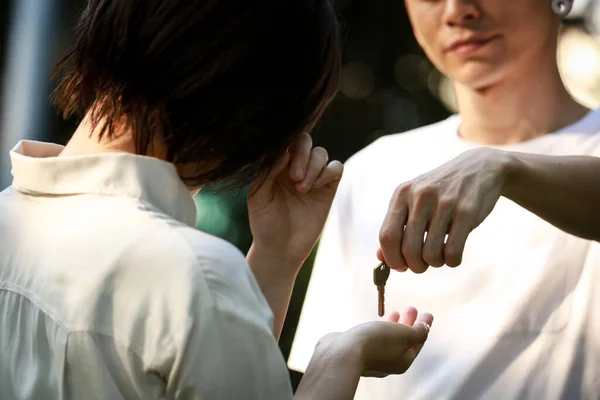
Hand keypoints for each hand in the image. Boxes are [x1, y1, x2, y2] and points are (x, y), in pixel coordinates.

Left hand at [248, 133, 342, 270]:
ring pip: (321, 153)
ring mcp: (312, 177)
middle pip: (304, 141)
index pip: (284, 141)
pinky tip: (315, 187)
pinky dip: (328, 172)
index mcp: (275, 165)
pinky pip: (336, 168)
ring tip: (301, 189)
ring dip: (313, 167)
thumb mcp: (258, 197)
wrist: (280, 249)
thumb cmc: (264, 223)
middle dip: (301, 155)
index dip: (285, 146)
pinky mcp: (327, 189)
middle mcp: (294, 167)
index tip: (281, 164)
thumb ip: (267, 171)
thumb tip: (283, 150)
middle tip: (294, 178)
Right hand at [317, 307, 432, 377]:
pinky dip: (381, 328)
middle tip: (411, 308)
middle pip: (403, 340)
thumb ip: (418, 331)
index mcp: (403, 361)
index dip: (423, 326)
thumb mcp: (403, 335)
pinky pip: (375, 338)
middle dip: (409, 323)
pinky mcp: (359, 350)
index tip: (427, 313)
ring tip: (396, 312)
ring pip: (389, 339)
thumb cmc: (374, 343)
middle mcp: (389, 362)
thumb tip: (426, 328)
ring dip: (394, 325)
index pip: (418, 342)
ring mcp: (373, 357)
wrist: (342, 353)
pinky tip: (377, 322)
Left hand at [378, 147, 510, 272]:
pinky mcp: (467, 212)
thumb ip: (397, 227)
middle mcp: (420, 196)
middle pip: (408, 249)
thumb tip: (382, 260)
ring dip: (435, 263)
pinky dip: (452, 261)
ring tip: (439, 256)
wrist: (480, 167)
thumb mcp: (414, 201)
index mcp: (402, 194)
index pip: (387, 236)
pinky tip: (453, 254)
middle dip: (415, 266)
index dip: (391, 258)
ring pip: (431, 254)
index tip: (400, 266)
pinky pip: (453, 252)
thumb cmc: (440, 191)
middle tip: (422, 265)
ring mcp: (444, 203)